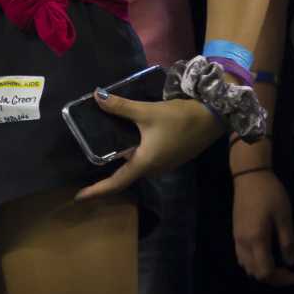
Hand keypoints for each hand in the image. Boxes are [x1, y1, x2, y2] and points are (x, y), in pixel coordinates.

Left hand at [75, 93, 221, 200]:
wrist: (214, 116)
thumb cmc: (179, 118)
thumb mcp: (146, 111)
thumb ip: (120, 107)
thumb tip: (96, 96)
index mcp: (145, 163)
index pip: (116, 183)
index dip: (97, 190)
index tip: (79, 197)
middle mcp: (154, 169)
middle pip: (125, 175)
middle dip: (107, 174)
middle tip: (88, 169)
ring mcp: (164, 164)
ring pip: (136, 165)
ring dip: (121, 161)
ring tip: (103, 150)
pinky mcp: (172, 156)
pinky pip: (146, 159)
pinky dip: (133, 153)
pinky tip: (126, 139)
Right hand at [232, 170, 293, 285]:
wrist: (249, 176)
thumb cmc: (270, 194)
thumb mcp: (284, 217)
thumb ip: (287, 241)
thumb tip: (290, 262)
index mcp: (256, 239)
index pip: (267, 271)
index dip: (283, 278)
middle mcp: (243, 243)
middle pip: (255, 273)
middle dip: (274, 277)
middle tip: (290, 271)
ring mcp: (237, 238)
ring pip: (247, 266)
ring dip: (263, 270)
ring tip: (279, 265)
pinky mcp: (235, 233)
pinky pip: (242, 257)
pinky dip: (255, 263)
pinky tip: (266, 254)